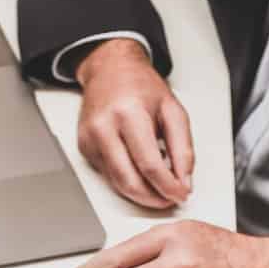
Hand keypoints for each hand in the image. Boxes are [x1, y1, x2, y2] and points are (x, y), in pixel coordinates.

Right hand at [75, 39, 192, 209]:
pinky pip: (109, 176)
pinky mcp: (84, 149)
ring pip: (117, 184)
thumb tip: (184, 180)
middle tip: (169, 198)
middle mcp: (104, 128)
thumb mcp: (173, 110)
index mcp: (128, 114)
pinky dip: (128, 179)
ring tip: (159, 184)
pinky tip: (139, 169)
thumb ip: (183, 148)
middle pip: (129, 181)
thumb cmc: (140, 86)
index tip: (180, 194)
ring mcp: (90, 140)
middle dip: (153, 198)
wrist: (110, 69)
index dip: (168, 187)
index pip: (149, 165)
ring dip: (142, 193)